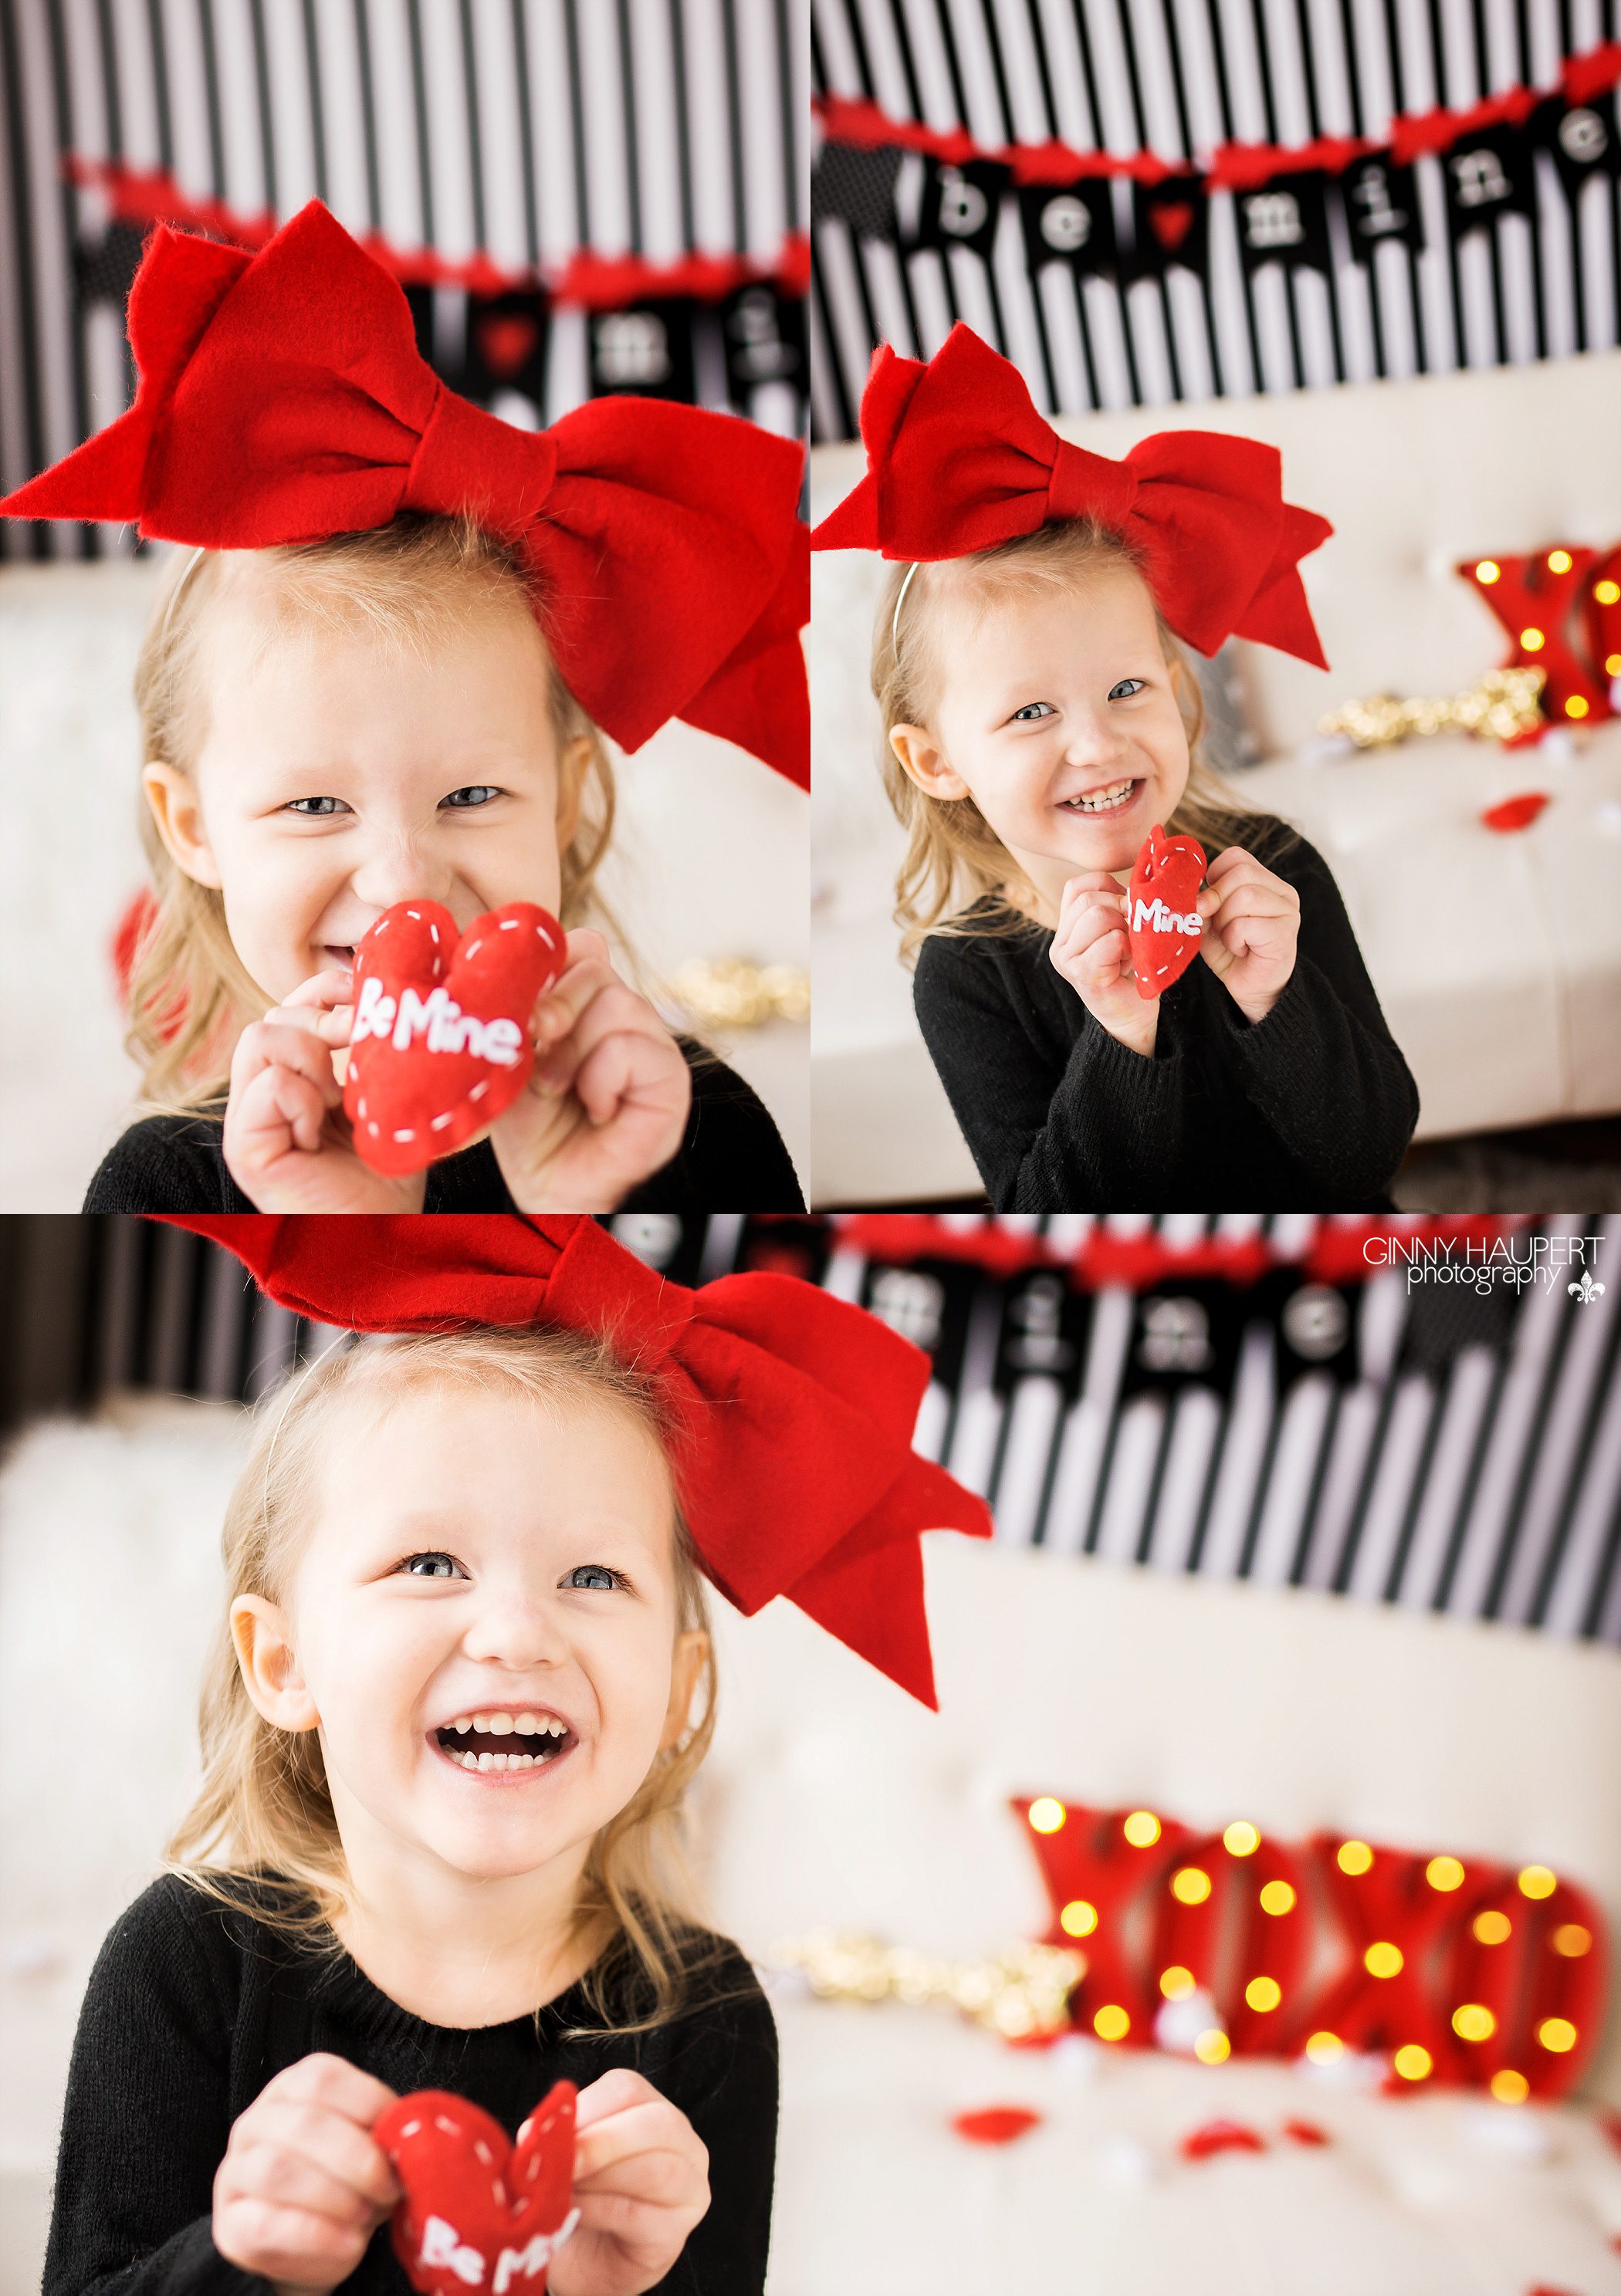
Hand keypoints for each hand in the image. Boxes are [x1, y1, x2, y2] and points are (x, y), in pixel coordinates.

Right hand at [212, 2054, 399, 2295]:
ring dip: (336, 2195)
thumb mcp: (366, 2149)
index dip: (370, 2106)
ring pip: (278, 2170)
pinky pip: (266, 2225)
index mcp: (292, 2088)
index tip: (400, 2142)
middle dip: (358, 2158)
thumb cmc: (345, 2182)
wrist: (311, 2245)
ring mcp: (235, 2173)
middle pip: (304, 2123)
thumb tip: (415, 2141)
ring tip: (369, 2215)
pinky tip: (350, 2244)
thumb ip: (383, 2136)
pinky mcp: (230, 2227)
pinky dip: (317, 2235)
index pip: (324, 2078)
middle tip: (391, 2188)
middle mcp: (256, 2122)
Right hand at [221, 971, 424, 1211]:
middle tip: (359, 1063)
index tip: (365, 1001)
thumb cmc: (391, 1176)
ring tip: (336, 1106)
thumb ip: (370, 1053)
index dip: (325, 990)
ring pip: (260, 1037)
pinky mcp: (245, 1147)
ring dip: (312, 1062)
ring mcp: (248, 1121)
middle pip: (273, 1015)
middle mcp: (263, 1095)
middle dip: (325, 1024)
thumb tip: (382, 993)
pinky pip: (270, 1084)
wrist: (386, 1239)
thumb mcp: (384, 1098)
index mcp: (296, 1079)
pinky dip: (304, 1101)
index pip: (291, 1004)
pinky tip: (320, 1136)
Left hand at [488, 931, 691, 1211]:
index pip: (580, 946)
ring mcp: (651, 1042)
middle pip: (594, 964)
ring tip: (562, 1091)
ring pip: (615, 1002)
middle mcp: (623, 1013)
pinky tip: (598, 1110)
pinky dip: (600, 1080)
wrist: (551, 1189)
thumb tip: (518, 971)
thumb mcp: (510, 1057)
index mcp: (586, 1002)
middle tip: (536, 1041)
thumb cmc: (530, 1126)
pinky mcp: (670, 1076)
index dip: (549, 967)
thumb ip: (517, 1011)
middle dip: (555, 1003)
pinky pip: (628, 1047)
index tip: (523, 1009)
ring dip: (572, 1053)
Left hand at [549, 2070, 709, 2295]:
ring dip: (600, 2179)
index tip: (550, 2133)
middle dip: (604, 2141)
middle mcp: (682, 2142)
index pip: (628, 2089)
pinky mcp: (675, 2232)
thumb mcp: (567, 2161)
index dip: (587, 2107)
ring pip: (656, 2169)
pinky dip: (599, 2212)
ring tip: (564, 2193)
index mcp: (651, 2110)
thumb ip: (557, 2140)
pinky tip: (575, 2216)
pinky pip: (639, 2215)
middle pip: (657, 2123)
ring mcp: (688, 2188)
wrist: (588, 2261)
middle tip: (564, 2163)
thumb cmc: (581, 2200)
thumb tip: (533, 2132)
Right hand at [1049, 872, 1158, 1056]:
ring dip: (1124, 928)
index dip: (1108, 887)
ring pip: (1098, 915)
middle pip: (1089, 899)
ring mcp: (1067, 960)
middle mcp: (1060, 944)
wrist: (1132, 1015)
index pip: (1078, 886)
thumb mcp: (1121, 930)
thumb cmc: (1131, 970)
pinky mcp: (1082, 974)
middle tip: (1135, 929)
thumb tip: (1138, 884)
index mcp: (1066, 929)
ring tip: (1129, 948)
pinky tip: (1129, 962)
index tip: (1127, 908)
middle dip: (1120, 907)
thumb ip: (1119, 906)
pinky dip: (1128, 946)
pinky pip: (1110, 940)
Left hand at [1198, 845, 1300, 1022]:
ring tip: (1232, 939)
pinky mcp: (1285, 933)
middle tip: (1215, 925)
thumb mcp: (1210, 920)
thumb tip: (1190, 893)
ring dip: (1225, 922)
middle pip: (1241, 873)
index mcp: (1265, 881)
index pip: (1236, 856)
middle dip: (1217, 899)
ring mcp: (1287, 911)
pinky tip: (1242, 950)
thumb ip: (1202, 901)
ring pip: (1245, 896)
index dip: (1214, 878)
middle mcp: (1282, 891)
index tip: (1209, 903)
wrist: (1251, 988)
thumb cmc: (1232, 951)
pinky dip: (1233, 939)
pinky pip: (1246, 924)